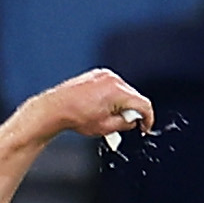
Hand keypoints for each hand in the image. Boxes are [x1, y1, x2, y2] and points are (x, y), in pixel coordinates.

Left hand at [29, 67, 154, 144]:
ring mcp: (105, 75)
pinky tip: (104, 107)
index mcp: (118, 93)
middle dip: (133, 111)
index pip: (143, 104)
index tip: (145, 127)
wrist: (56, 108)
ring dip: (123, 103)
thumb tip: (133, 121)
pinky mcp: (97, 74)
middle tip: (128, 125)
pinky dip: (113, 96)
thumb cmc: (76, 118)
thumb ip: (125, 124)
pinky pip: (113, 85)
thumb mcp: (105, 128)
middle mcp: (113, 80)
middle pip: (134, 96)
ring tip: (111, 116)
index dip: (147, 118)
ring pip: (124, 91)